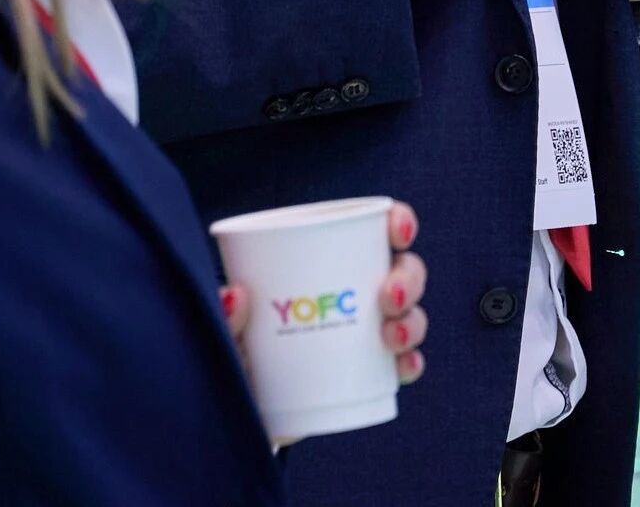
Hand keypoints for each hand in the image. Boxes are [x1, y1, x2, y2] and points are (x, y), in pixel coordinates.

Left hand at [220, 201, 428, 447]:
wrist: (245, 417)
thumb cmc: (240, 362)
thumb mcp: (228, 339)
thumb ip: (227, 320)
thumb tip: (235, 294)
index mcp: (327, 265)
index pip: (373, 231)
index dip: (398, 222)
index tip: (398, 230)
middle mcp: (356, 295)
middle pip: (403, 270)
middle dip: (408, 278)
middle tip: (389, 297)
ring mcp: (369, 336)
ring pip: (411, 316)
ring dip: (412, 322)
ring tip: (391, 337)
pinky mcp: (373, 377)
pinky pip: (405, 366)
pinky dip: (410, 364)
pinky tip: (402, 368)